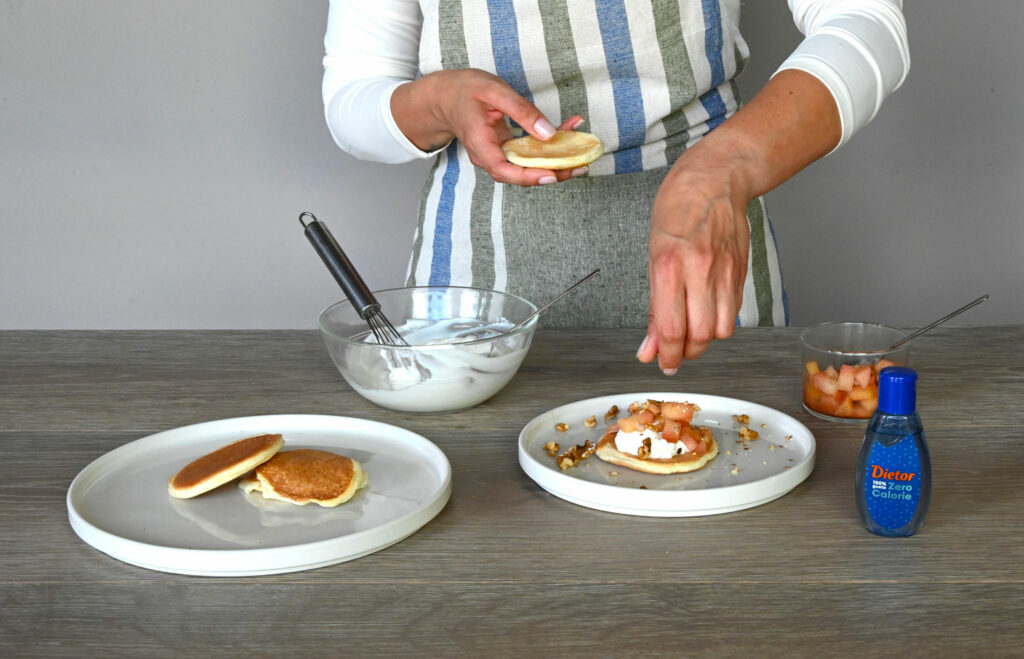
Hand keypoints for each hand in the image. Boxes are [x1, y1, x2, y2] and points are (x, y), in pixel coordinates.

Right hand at [391, 68, 585, 185]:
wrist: (446, 96)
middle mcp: (487, 156)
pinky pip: (527, 154)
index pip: (502, 170)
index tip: (552, 174)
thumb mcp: (494, 91)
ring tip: (580, 156)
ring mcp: (496, 154)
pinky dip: (548, 147)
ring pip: (526, 166)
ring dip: (554, 162)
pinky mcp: (505, 149)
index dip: (528, 176)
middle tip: (580, 167)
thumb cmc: (466, 90)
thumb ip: (521, 111)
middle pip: (519, 175)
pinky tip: (568, 132)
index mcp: (480, 144)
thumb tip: (548, 134)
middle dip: (551, 173)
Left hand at [637, 135, 755, 373]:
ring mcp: (725, 271)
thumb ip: (653, 307)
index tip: (661, 363)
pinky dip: (718, 322)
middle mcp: (699, 270)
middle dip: (686, 354)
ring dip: (704, 341)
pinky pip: (733, 312)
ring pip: (721, 330)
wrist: (715, 179)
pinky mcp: (742, 272)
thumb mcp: (653, 256)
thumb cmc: (676, 210)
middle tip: (675, 354)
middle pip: (700, 336)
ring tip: (690, 334)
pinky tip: (705, 313)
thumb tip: (648, 347)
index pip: (672, 328)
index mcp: (669, 265)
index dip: (667, 355)